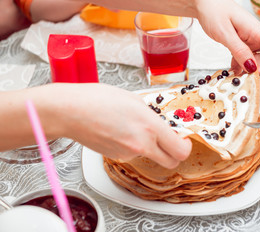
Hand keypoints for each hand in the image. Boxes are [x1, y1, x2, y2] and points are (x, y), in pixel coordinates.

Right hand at [55, 83, 191, 168]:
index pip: (180, 150)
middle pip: (171, 162)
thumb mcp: (135, 100)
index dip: (186, 147)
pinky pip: (133, 155)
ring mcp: (128, 154)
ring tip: (133, 127)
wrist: (71, 111)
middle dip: (174, 153)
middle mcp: (141, 145)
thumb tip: (162, 124)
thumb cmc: (97, 99)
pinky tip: (121, 132)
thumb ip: (153, 115)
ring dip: (150, 147)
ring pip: (150, 156)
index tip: (184, 140)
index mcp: (149, 126)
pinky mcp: (116, 158)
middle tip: (170, 142)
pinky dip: (133, 146)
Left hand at [195, 0, 259, 75]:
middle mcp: (257, 37)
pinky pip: (245, 58)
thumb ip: (239, 50)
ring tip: (233, 76)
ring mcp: (249, 40)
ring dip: (246, 71)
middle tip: (240, 78)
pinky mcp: (241, 43)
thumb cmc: (214, 10)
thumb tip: (252, 67)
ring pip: (255, 61)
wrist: (204, 1)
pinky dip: (239, 66)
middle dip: (256, 72)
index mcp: (258, 32)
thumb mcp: (225, 33)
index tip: (254, 72)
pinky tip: (231, 69)